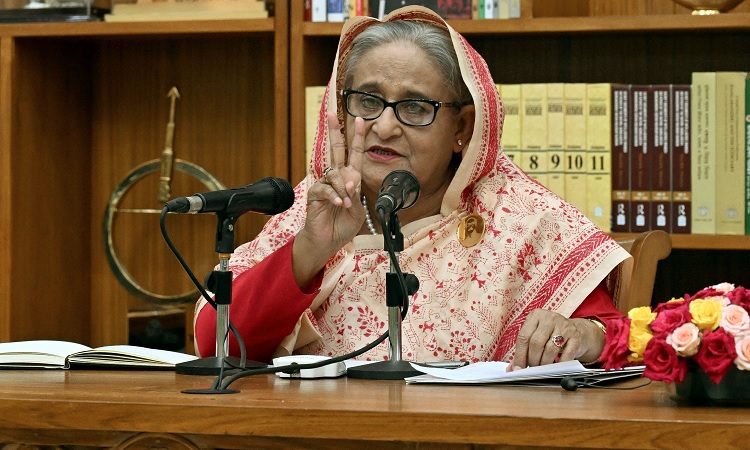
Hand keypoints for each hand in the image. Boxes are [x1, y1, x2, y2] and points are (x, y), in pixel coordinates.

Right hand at [292, 112, 366, 286]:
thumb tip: (350, 183)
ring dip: (343, 188)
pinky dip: (334, 197)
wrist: (328, 241)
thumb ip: (356, 196)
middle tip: (333, 114)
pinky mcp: (314, 195)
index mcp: (349, 179)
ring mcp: (324, 185)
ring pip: (334, 175)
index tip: (361, 120)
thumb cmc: (342, 225)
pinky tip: (337, 204)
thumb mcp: (357, 210)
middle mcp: (336, 178)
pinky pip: (325, 189)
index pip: (353, 154)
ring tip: (345, 204)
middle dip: (335, 131)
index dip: (357, 137)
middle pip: (335, 150)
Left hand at [507, 309, 603, 370]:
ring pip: (550, 349)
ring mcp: (564, 326)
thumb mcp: (537, 337)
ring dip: (544, 363)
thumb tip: (512, 369)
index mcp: (536, 315)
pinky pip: (566, 354)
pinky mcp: (576, 336)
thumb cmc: (552, 335)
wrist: (578, 332)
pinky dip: (559, 363)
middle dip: (532, 360)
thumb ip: (524, 350)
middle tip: (532, 369)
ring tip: (542, 368)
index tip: (518, 368)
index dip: (520, 355)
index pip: (523, 337)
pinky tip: (556, 366)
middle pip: (536, 343)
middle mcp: (550, 318)